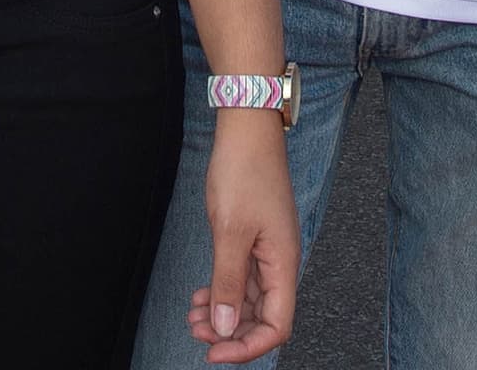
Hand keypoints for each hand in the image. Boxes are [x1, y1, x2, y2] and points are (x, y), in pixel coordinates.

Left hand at [187, 113, 298, 362]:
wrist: (246, 128)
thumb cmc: (244, 171)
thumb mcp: (230, 231)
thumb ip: (228, 282)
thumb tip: (226, 328)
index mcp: (283, 263)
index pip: (277, 326)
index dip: (247, 346)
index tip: (214, 351)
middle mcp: (280, 261)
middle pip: (263, 316)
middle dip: (230, 331)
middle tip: (196, 331)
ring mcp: (268, 249)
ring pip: (249, 298)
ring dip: (223, 312)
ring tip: (193, 314)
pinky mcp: (254, 237)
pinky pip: (242, 277)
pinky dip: (222, 289)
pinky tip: (202, 293)